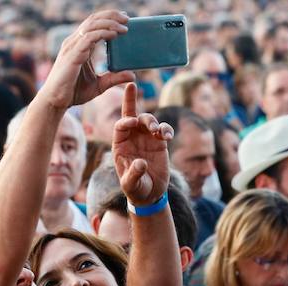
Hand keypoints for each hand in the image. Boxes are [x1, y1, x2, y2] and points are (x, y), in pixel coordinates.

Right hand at [38, 10, 134, 109]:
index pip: (94, 24)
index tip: (125, 19)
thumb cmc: (74, 92)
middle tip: (127, 19)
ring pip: (91, 25)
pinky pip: (88, 38)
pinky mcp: (72, 55)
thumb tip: (133, 75)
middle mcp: (75, 42)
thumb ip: (114, 78)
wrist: (56, 101)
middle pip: (93, 20)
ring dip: (109, 23)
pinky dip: (102, 34)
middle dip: (111, 16)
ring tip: (124, 27)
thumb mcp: (100, 85)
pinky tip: (113, 35)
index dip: (109, 18)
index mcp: (80, 45)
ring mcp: (72, 47)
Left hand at [112, 83, 172, 204]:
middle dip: (131, 99)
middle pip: (131, 115)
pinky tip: (168, 137)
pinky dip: (166, 129)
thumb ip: (134, 174)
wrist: (150, 194)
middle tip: (136, 89)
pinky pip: (163, 130)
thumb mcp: (131, 184)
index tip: (133, 122)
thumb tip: (141, 164)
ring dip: (152, 121)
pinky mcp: (159, 143)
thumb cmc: (136, 189)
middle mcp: (132, 139)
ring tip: (156, 132)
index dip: (125, 122)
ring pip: (147, 120)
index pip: (120, 127)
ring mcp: (146, 139)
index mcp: (120, 146)